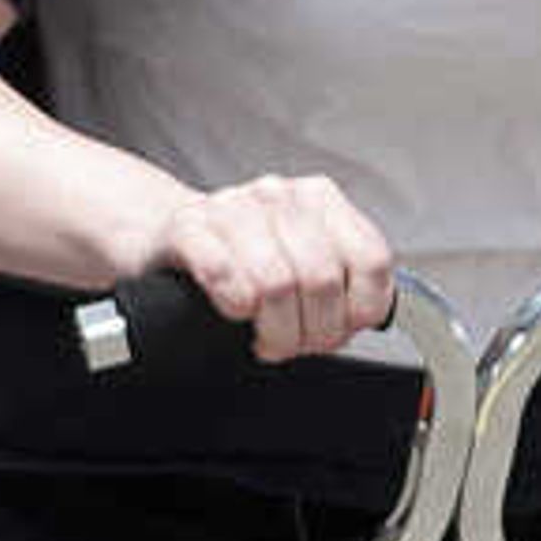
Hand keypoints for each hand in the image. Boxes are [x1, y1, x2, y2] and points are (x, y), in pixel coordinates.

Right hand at [163, 174, 392, 361]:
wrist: (167, 237)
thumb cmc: (243, 260)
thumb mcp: (304, 263)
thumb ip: (345, 283)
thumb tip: (372, 321)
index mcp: (321, 201)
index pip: (371, 260)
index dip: (358, 311)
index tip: (340, 329)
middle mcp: (280, 196)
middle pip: (322, 278)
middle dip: (313, 332)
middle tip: (296, 344)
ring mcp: (233, 207)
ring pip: (277, 282)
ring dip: (275, 329)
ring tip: (266, 338)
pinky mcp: (189, 227)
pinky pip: (223, 274)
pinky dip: (234, 307)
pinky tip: (234, 312)